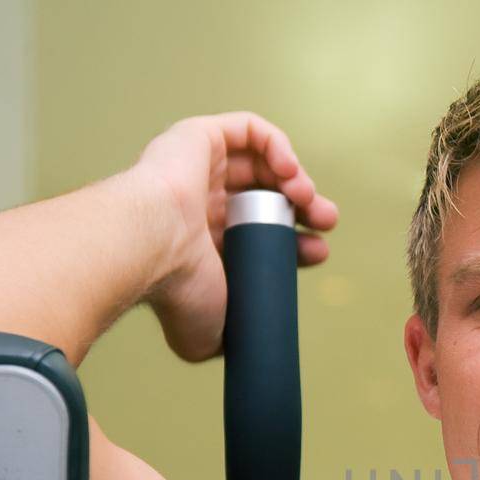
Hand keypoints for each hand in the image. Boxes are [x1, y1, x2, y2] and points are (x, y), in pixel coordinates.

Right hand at [131, 111, 338, 360]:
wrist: (154, 248)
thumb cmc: (177, 290)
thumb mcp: (210, 335)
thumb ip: (230, 339)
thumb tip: (249, 349)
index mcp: (202, 244)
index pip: (260, 235)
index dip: (296, 241)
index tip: (317, 252)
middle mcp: (200, 204)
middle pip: (268, 197)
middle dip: (305, 209)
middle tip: (325, 222)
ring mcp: (199, 169)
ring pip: (261, 164)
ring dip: (296, 178)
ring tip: (307, 198)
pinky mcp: (198, 136)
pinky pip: (248, 130)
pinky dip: (278, 145)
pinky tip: (290, 169)